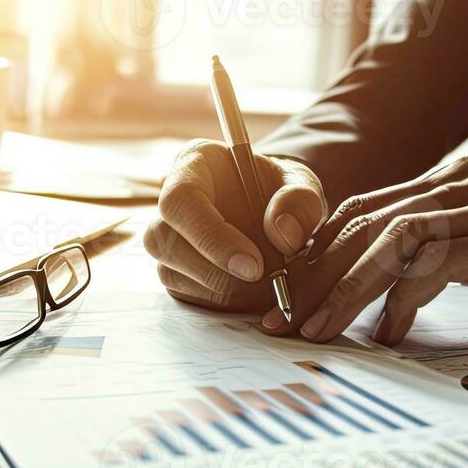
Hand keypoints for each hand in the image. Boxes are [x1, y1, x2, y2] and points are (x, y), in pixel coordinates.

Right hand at [146, 141, 326, 310]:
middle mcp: (171, 201)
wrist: (279, 215)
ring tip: (268, 283)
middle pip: (164, 241)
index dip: (211, 236)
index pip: (180, 199)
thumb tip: (284, 236)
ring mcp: (167, 238)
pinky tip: (253, 291)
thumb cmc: (284, 192)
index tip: (254, 266)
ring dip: (224, 291)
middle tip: (268, 281)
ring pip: (172, 273)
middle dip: (217, 272)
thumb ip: (301, 202)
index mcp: (195, 164)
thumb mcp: (303, 185)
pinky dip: (222, 303)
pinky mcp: (174, 270)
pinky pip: (186, 295)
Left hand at [264, 156, 467, 344]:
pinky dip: (406, 298)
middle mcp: (456, 183)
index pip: (360, 211)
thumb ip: (441, 248)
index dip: (315, 253)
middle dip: (314, 275)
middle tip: (282, 322)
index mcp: (445, 181)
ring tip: (320, 331)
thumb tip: (388, 292)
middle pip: (362, 223)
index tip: (285, 297)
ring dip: (347, 288)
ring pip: (390, 239)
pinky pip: (439, 262)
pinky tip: (390, 332)